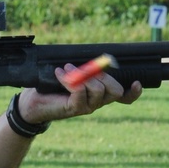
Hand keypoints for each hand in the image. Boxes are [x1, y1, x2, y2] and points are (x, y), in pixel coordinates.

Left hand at [19, 66, 141, 124]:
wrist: (31, 103)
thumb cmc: (51, 86)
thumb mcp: (73, 74)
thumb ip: (87, 68)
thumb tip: (101, 58)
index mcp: (100, 94)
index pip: (124, 97)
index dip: (133, 92)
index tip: (137, 82)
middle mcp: (96, 102)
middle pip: (115, 91)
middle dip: (104, 75)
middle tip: (86, 68)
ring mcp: (86, 107)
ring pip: (98, 89)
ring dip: (83, 74)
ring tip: (66, 68)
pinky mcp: (74, 108)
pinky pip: (80, 91)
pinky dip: (70, 79)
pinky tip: (60, 73)